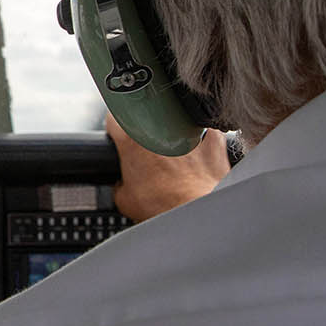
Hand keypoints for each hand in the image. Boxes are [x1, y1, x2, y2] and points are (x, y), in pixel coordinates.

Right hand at [106, 111, 229, 221]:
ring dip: (173, 132)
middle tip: (149, 153)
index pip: (115, 117)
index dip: (117, 128)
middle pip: (147, 116)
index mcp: (132, 140)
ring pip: (176, 119)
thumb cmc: (165, 205)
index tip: (121, 136)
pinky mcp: (210, 135)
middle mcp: (158, 127)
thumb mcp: (125, 200)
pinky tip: (197, 154)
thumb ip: (119, 183)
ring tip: (175, 156)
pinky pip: (203, 130)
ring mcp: (186, 128)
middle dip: (146, 131)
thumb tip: (122, 183)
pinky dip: (200, 139)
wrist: (196, 209)